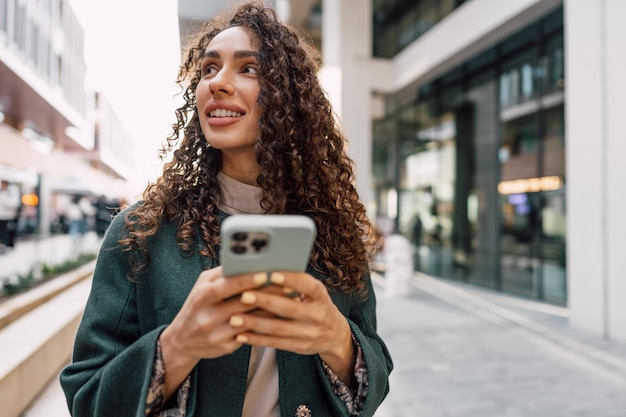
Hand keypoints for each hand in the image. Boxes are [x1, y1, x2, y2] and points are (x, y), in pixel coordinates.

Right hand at [158, 267, 275, 396]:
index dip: (247, 280)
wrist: (183, 340)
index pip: (227, 286)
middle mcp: (209, 316)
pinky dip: (266, 324)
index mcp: (202, 296)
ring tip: (290, 299)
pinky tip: (280, 317)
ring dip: (272, 310)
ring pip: (252, 320)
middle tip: (288, 285)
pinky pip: (251, 334)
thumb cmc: (197, 305)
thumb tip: (245, 261)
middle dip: (268, 293)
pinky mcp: (227, 347)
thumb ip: (222, 274)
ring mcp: (218, 334)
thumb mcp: (201, 286)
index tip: (265, 273)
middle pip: (244, 303)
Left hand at [228, 271, 356, 384]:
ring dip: (255, 323)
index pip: (309, 286)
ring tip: (234, 318)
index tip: (273, 274)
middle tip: (244, 295)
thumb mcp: (315, 293)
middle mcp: (317, 315)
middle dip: (265, 301)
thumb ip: (298, 284)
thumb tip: (268, 271)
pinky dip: (257, 339)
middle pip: (290, 308)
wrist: (335, 335)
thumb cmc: (317, 305)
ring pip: (279, 328)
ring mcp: (309, 333)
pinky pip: (276, 343)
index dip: (292, 280)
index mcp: (321, 297)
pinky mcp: (300, 346)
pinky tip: (241, 334)